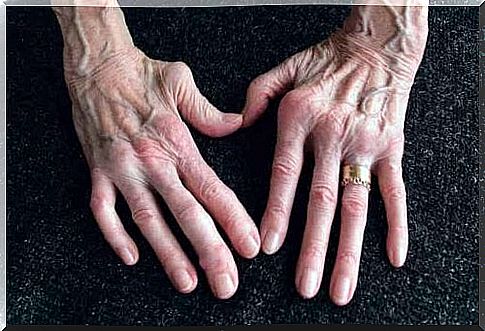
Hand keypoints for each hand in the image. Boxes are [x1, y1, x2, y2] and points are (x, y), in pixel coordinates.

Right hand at [67, 46, 259, 298]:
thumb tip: (238, 124)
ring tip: (187, 283)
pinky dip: (115, 235)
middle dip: (208, 251)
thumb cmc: (143, 74)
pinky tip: (132, 257)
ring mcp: (122, 170)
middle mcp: (151, 162)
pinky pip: (103, 210)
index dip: (232, 220)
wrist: (96, 66)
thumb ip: (210, 112)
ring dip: (167, 254)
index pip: (211, 189)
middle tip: (225, 284)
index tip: (250, 247)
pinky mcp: (98, 172)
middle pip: (185, 214)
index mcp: (177, 143)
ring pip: (147, 220)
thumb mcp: (182, 82)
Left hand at [242, 5, 427, 304]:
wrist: (378, 45)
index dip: (277, 213)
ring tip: (341, 288)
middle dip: (313, 249)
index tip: (269, 247)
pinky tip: (394, 257)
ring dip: (349, 251)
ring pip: (356, 206)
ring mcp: (365, 146)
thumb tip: (238, 121)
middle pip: (321, 202)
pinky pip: (395, 191)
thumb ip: (257, 94)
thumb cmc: (328, 58)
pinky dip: (396, 225)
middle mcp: (333, 137)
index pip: (285, 176)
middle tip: (305, 287)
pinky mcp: (392, 148)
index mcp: (300, 120)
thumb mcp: (285, 68)